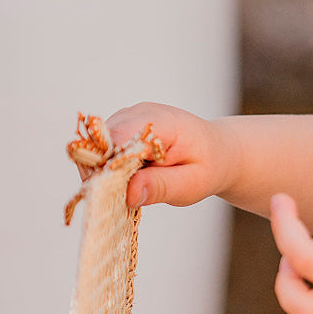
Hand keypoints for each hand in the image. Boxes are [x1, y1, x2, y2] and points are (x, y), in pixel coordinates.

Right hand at [105, 102, 236, 209]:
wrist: (217, 152)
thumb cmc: (207, 167)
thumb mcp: (192, 184)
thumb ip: (162, 187)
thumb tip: (129, 194)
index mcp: (160, 122)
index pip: (117, 138)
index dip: (106, 165)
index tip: (110, 193)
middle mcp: (136, 114)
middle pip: (99, 142)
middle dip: (103, 173)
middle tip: (120, 199)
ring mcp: (126, 119)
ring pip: (95, 147)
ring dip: (105, 172)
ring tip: (130, 190)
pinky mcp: (120, 129)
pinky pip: (101, 150)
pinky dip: (109, 169)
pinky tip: (128, 182)